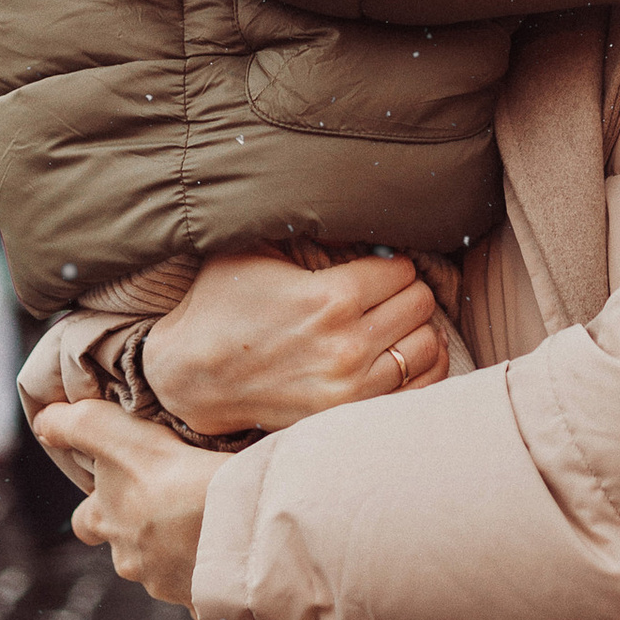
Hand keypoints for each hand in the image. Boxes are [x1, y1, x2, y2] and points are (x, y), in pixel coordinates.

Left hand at [35, 398, 217, 605]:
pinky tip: (229, 550)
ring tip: (209, 521)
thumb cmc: (171, 474)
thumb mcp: (115, 433)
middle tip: (173, 506)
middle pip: (126, 548)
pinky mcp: (202, 601)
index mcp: (105, 522)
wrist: (230, 525)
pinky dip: (211, 572)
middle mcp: (128, 560)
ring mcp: (166, 585)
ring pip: (166, 567)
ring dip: (180, 551)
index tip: (120, 492)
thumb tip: (42, 421)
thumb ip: (75, 424)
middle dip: (143, 533)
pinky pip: (203, 588)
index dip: (97, 508)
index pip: (84, 522)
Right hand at [143, 247, 444, 438]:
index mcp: (330, 297)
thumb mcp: (252, 248)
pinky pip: (417, 390)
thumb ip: (302, 226)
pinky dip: (421, 369)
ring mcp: (352, 387)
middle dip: (407, 291)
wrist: (191, 377)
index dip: (393, 263)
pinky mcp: (349, 416)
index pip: (403, 269)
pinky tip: (403, 353)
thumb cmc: (220, 306)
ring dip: (416, 329)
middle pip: (420, 304)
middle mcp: (348, 344)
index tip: (378, 266)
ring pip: (428, 346)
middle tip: (387, 292)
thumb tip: (342, 203)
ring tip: (395, 322)